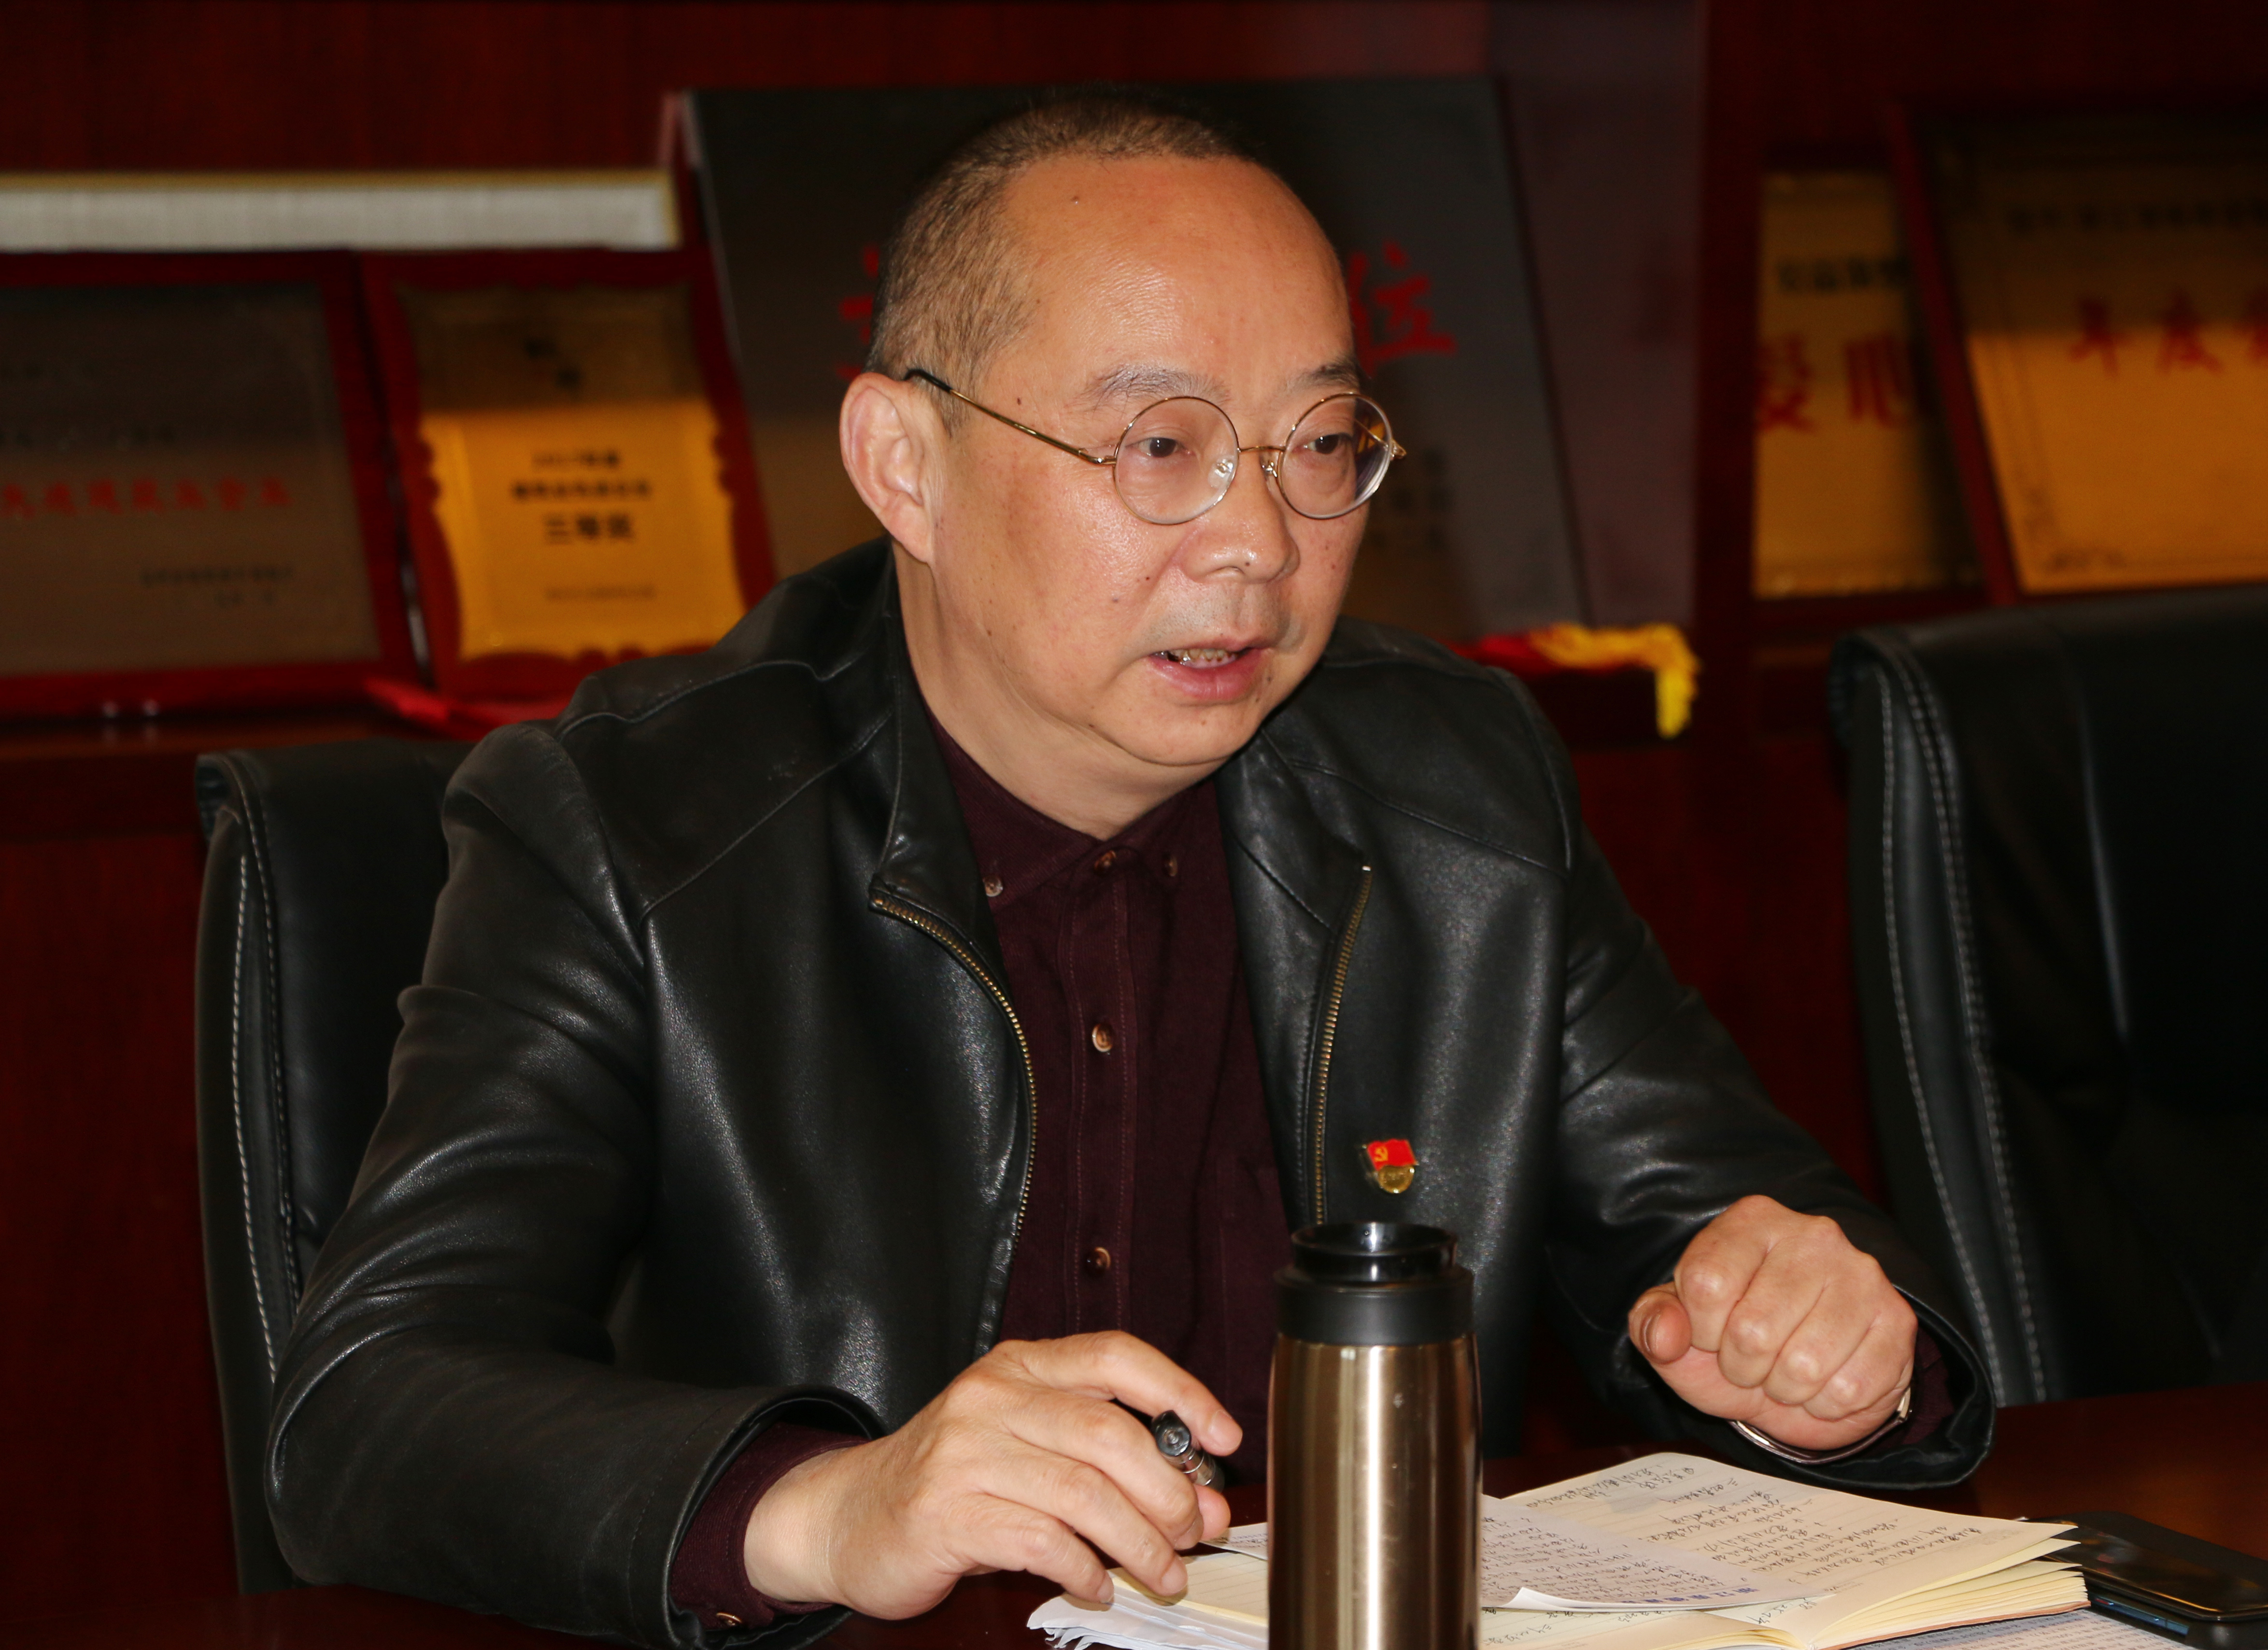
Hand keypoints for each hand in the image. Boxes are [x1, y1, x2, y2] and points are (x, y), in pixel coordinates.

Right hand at [740, 1332, 1240, 1618]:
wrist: (849, 1514)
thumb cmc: (954, 1478)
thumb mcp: (1029, 1444)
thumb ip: (1109, 1459)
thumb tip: (1200, 1498)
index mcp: (1021, 1366)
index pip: (1117, 1357)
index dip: (1182, 1392)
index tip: (1224, 1438)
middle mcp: (992, 1396)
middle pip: (1110, 1435)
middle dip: (1168, 1492)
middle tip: (1194, 1532)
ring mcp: (965, 1453)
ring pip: (1083, 1494)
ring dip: (1139, 1543)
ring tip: (1163, 1573)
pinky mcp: (945, 1512)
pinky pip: (1040, 1542)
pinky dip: (1084, 1571)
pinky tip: (1097, 1587)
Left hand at [1627, 1195, 1915, 1452]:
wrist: (1803, 1378)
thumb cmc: (1734, 1345)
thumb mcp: (1679, 1334)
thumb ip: (1654, 1325)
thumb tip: (1664, 1334)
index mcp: (1751, 1220)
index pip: (1705, 1283)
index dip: (1701, 1330)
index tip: (1712, 1334)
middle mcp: (1812, 1235)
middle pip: (1752, 1330)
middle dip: (1743, 1366)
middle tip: (1753, 1360)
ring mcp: (1861, 1275)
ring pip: (1803, 1365)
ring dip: (1785, 1388)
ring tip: (1785, 1370)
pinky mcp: (1896, 1320)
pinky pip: (1848, 1389)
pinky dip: (1825, 1404)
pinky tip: (1823, 1382)